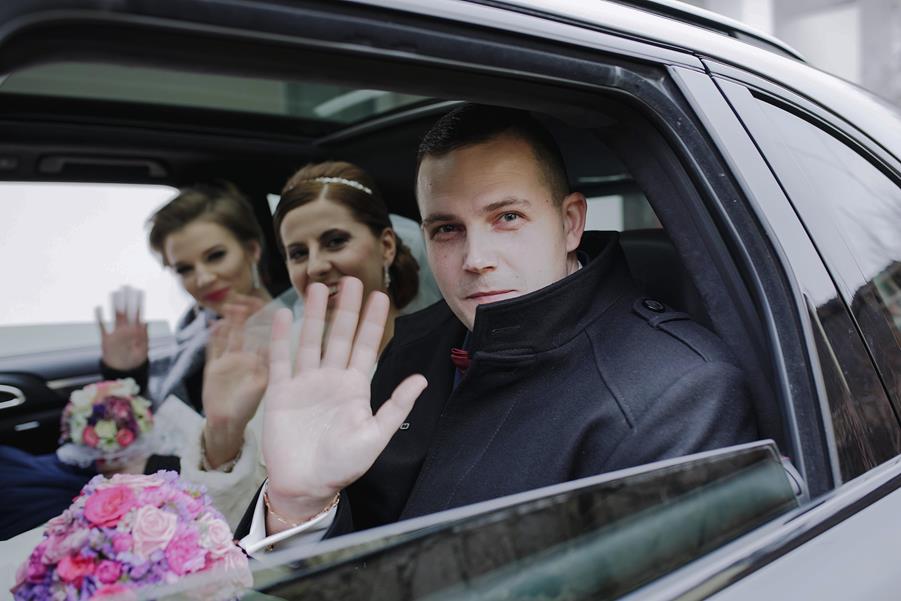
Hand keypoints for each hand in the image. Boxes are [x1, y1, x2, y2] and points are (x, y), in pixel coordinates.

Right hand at [96, 286, 147, 370]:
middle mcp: (126, 329)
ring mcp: (116, 333)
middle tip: (126, 286)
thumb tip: (144, 322)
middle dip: (127, 299)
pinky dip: (100, 318)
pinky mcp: (106, 340)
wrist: (124, 372)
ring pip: (115, 316)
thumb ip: (143, 336)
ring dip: (114, 305)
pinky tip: (98, 308)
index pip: (138, 314)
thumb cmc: (136, 360)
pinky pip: (102, 327)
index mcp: (137, 331)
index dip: (139, 303)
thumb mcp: (142, 349)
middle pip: (126, 311)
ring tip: (114, 293)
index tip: (139, 291)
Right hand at [202, 305, 268, 467]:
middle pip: (251, 332)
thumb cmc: (250, 413)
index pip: (270, 339)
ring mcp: (230, 363)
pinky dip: (213, 337)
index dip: (271, 324)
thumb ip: (268, 376)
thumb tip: (275, 355)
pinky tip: (215, 325)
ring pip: (233, 337)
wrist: (228, 428)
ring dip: (233, 323)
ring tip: (233, 308)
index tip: (274, 308)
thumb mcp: (266, 393)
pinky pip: (214, 349)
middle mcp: (249, 360)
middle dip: (251, 317)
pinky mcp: (214, 369)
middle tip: (251, 302)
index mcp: (266, 365)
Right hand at [262, 277, 426, 529]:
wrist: (306, 486)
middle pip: (340, 336)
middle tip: (350, 279)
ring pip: (311, 341)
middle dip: (346, 308)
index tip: (380, 295)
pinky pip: (281, 359)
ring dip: (315, 315)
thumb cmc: (343, 465)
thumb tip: (421, 378)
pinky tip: (284, 315)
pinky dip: (282, 337)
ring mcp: (305, 384)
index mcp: (356, 388)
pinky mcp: (281, 393)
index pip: (366, 346)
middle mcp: (331, 379)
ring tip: (317, 286)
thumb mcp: (375, 436)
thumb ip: (396, 406)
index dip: (372, 321)